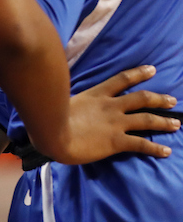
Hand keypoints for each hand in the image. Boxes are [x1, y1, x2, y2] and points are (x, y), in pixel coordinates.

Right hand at [54, 65, 178, 164]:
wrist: (53, 134)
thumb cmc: (52, 117)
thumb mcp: (65, 101)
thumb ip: (77, 100)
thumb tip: (73, 100)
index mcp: (97, 94)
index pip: (122, 79)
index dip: (139, 74)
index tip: (152, 70)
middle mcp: (111, 106)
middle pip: (141, 98)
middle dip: (159, 99)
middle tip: (172, 100)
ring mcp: (115, 123)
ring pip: (146, 120)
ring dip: (164, 121)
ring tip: (176, 124)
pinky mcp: (117, 141)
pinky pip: (141, 144)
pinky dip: (156, 148)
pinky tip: (166, 151)